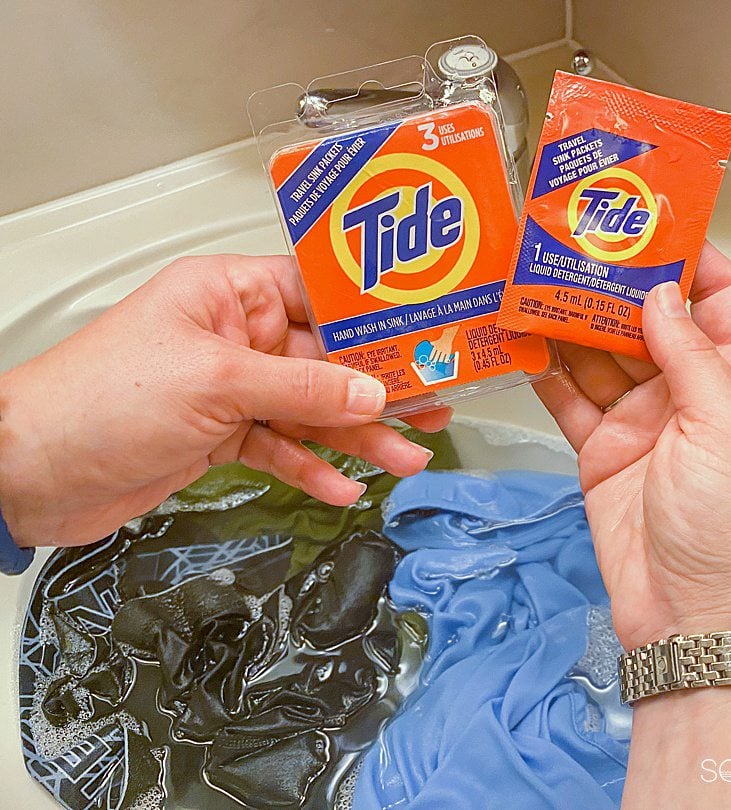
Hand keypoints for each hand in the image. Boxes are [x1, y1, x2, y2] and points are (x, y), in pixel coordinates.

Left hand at [0, 255, 449, 547]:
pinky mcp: (220, 436)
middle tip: (432, 404)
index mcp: (227, 293)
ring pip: (312, 410)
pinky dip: (312, 468)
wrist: (30, 473)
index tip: (423, 333)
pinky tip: (343, 486)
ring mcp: (229, 389)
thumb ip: (302, 389)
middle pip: (326, 359)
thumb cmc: (96, 400)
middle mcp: (233, 336)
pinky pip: (283, 449)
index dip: (373, 315)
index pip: (319, 292)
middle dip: (379, 387)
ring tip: (403, 458)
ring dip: (358, 437)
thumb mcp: (216, 382)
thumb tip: (371, 391)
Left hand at [429, 325, 458, 364]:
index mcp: (436, 347)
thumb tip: (429, 343)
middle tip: (433, 363)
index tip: (430, 360)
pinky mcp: (448, 351)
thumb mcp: (435, 342)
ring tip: (439, 362)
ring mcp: (444, 350)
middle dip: (435, 360)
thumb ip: (432, 343)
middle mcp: (440, 349)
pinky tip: (445, 361)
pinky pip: (446, 357)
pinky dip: (446, 359)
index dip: (431, 357)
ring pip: (441, 357)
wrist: (447, 338)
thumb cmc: (440, 340)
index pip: (433, 353)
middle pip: (437, 356)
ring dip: (440, 360)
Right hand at [536, 243, 730, 650]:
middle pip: (652, 321)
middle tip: (574, 244)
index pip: (721, 300)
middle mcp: (693, 397)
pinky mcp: (605, 453)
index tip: (650, 221)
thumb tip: (663, 296)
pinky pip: (572, 401)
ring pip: (605, 355)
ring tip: (538, 280)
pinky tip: (526, 343)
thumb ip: (693, 355)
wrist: (694, 618)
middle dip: (615, 284)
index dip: (690, 258)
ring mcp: (646, 424)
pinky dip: (548, 374)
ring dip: (574, 322)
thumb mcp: (729, 428)